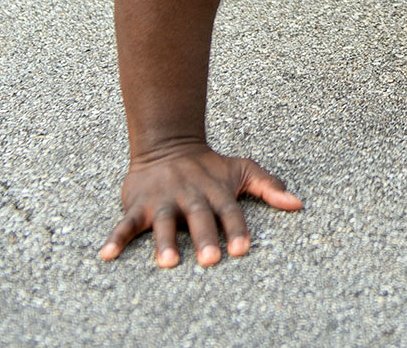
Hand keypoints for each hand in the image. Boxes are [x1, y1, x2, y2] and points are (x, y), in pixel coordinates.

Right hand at [101, 147, 302, 266]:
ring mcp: (163, 200)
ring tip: (168, 262)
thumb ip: (269, 186)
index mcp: (216, 190)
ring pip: (163, 222)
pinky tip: (107, 256)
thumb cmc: (210, 166)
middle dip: (205, 237)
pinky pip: (125, 223)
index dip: (237, 229)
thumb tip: (298, 203)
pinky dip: (115, 239)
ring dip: (164, 242)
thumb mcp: (241, 170)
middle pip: (199, 218)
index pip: (230, 211)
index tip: (242, 249)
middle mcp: (190, 195)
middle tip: (210, 259)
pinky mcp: (139, 204)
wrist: (168, 143)